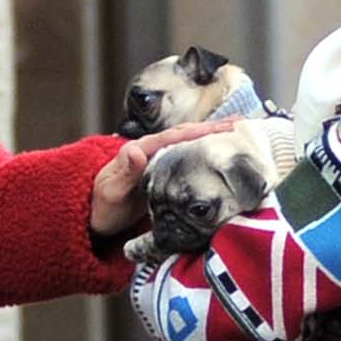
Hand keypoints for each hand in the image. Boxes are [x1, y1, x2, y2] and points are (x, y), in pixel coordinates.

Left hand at [91, 120, 232, 240]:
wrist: (96, 215)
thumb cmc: (103, 205)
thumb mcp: (112, 191)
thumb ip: (124, 172)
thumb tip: (136, 149)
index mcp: (143, 150)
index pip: (176, 136)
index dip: (202, 131)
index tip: (226, 128)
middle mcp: (154, 152)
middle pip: (189, 135)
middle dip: (216, 129)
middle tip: (244, 124)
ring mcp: (160, 163)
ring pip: (191, 146)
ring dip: (214, 140)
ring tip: (242, 135)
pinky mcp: (165, 175)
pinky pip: (188, 161)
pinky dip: (206, 155)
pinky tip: (223, 157)